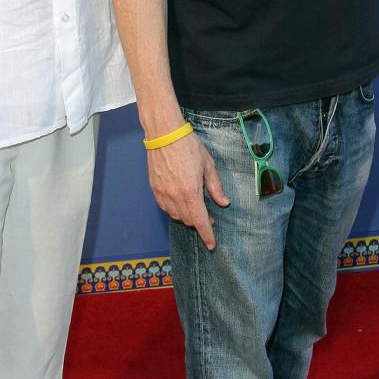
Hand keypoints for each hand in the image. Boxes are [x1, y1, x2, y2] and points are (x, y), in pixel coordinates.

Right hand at [147, 132, 228, 248]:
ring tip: (194, 206)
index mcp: (190, 192)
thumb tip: (223, 202)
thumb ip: (215, 186)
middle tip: (208, 216)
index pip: (200, 221)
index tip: (211, 244)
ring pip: (175, 216)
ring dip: (186, 216)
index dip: (207, 234)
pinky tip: (180, 201)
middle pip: (187, 220)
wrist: (164, 134)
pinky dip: (174, 209)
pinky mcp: (154, 189)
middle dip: (199, 222)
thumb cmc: (188, 146)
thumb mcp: (208, 165)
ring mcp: (162, 193)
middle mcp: (175, 196)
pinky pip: (165, 207)